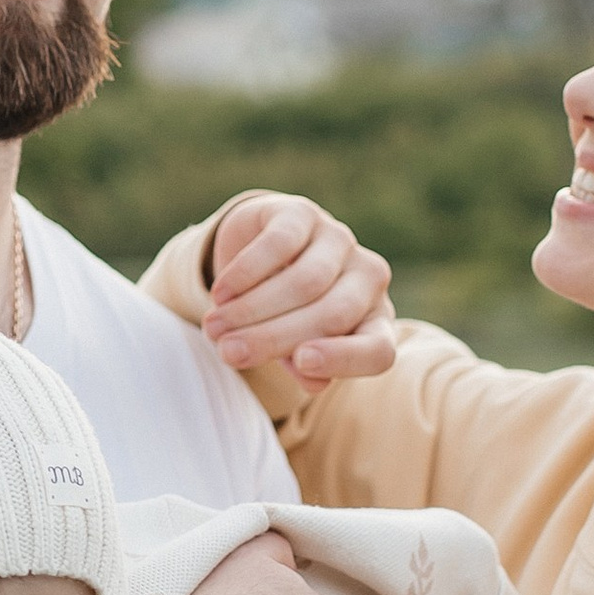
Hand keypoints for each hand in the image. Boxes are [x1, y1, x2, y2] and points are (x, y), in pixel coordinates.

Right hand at [203, 193, 396, 382]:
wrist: (261, 253)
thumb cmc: (285, 314)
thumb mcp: (293, 347)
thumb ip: (302, 366)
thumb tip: (312, 381)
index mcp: (374, 322)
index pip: (378, 350)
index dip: (345, 359)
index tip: (300, 362)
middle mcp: (368, 279)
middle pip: (332, 315)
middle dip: (274, 337)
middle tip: (228, 353)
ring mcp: (339, 241)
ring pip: (306, 282)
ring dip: (252, 309)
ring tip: (214, 328)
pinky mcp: (305, 213)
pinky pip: (279, 245)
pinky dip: (245, 274)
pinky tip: (220, 293)